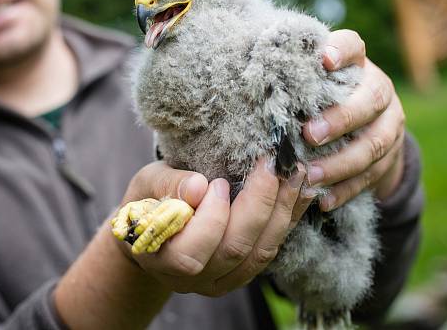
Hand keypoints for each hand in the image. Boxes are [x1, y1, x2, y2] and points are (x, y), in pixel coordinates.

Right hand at [115, 159, 306, 296]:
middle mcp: (192, 279)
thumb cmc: (146, 200)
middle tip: (270, 166)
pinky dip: (288, 219)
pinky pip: (270, 249)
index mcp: (161, 259)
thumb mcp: (147, 184)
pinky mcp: (242, 273)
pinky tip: (300, 191)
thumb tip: (200, 186)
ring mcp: (220, 281)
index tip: (218, 183)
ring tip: (295, 173)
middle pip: (234, 250)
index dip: (211, 220)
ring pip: (259, 252)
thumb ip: (170, 186)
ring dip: (281, 210)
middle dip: (258, 205)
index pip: (190, 253)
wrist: (151, 226)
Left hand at [302, 29, 405, 210]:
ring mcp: (391, 123)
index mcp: (357, 64)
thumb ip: (294, 80)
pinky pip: (373, 176)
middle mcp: (379, 89)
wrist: (366, 128)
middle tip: (309, 135)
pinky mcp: (392, 156)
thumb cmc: (319, 100)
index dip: (342, 49)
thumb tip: (249, 78)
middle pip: (371, 99)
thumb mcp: (310, 85)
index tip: (324, 59)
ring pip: (374, 144)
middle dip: (340, 119)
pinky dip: (347, 189)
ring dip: (341, 163)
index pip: (353, 45)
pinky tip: (323, 199)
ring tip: (311, 175)